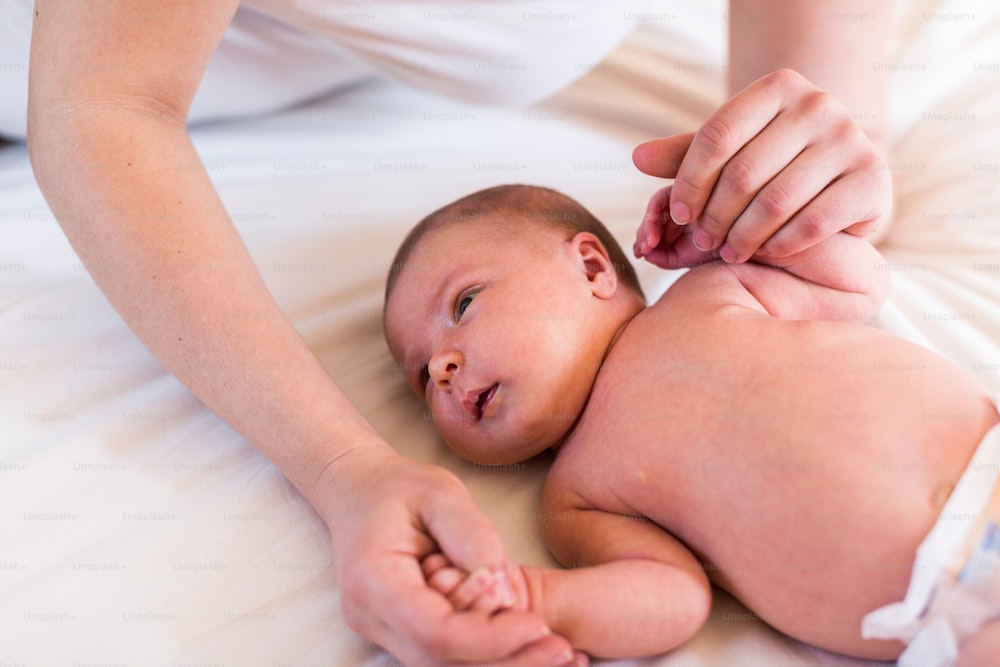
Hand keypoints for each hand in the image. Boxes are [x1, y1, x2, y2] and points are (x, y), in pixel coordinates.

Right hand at [315, 445, 579, 666]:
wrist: (359, 490)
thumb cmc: (398, 486)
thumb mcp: (441, 493)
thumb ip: (472, 535)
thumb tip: (504, 586)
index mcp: (373, 581)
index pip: (436, 634)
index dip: (491, 638)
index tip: (538, 624)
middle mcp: (371, 617)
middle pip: (441, 664)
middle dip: (506, 660)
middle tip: (561, 649)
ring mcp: (382, 630)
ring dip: (501, 663)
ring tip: (554, 651)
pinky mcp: (400, 633)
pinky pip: (445, 656)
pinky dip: (487, 654)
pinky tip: (527, 644)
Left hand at [633, 69, 891, 264]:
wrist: (842, 181)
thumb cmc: (775, 165)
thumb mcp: (730, 153)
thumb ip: (686, 155)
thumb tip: (638, 158)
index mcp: (778, 87)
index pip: (715, 136)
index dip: (688, 182)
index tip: (676, 215)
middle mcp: (819, 104)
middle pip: (742, 172)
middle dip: (713, 216)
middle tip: (700, 243)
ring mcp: (851, 139)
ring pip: (775, 201)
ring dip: (742, 237)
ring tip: (728, 254)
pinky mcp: (872, 179)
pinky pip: (811, 222)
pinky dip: (780, 245)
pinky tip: (765, 253)